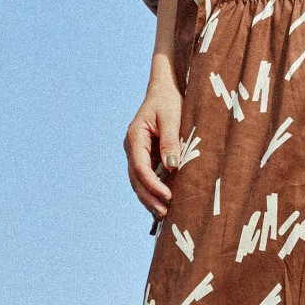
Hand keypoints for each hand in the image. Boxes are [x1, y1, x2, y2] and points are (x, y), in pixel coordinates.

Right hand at [124, 80, 181, 219]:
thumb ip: (170, 141)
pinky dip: (152, 191)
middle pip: (136, 178)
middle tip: (164, 214)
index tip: (167, 195)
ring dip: (149, 198)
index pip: (139, 166)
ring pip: (138, 181)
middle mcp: (132, 147)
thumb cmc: (169, 101)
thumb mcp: (172, 117)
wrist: (165, 90)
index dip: (152, 184)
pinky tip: (162, 204)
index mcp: (135, 136)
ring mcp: (137, 153)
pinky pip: (146, 177)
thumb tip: (171, 167)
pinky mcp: (146, 156)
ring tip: (163, 215)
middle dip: (149, 197)